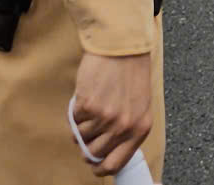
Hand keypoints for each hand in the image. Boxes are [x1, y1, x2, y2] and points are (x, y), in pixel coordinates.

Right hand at [72, 51, 153, 175]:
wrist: (123, 47)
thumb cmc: (132, 74)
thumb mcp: (140, 106)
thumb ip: (128, 130)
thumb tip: (108, 154)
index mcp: (140, 129)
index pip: (115, 164)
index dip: (100, 168)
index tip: (94, 164)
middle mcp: (123, 127)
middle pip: (93, 154)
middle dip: (86, 145)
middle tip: (86, 132)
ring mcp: (105, 117)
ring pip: (80, 137)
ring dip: (80, 125)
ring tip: (90, 107)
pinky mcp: (88, 106)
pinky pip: (73, 120)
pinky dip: (76, 111)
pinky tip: (87, 96)